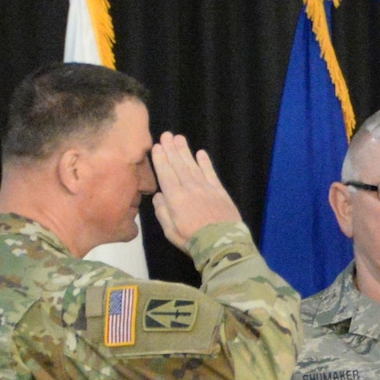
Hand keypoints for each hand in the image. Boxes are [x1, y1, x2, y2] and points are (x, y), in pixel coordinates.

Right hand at [149, 133, 241, 251]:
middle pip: (178, 166)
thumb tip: (158, 195)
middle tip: (166, 135)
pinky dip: (205, 162)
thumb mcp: (170, 231)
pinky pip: (211, 173)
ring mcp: (206, 188)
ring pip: (193, 166)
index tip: (157, 146)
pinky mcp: (220, 192)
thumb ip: (162, 212)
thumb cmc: (192, 240)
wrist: (222, 244)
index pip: (166, 174)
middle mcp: (190, 189)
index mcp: (175, 198)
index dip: (161, 159)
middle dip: (171, 149)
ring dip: (185, 151)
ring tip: (179, 139)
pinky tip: (201, 153)